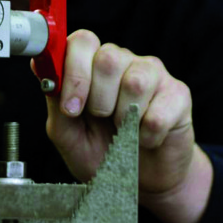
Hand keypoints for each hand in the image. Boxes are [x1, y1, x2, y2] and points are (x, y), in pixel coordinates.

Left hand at [36, 29, 212, 222]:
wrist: (143, 181)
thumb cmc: (103, 153)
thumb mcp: (68, 135)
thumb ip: (54, 105)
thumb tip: (44, 74)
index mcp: (91, 65)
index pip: (82, 41)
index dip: (74, 72)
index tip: (70, 107)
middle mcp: (122, 61)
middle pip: (108, 58)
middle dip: (98, 98)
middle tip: (100, 120)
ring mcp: (152, 74)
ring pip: (135, 82)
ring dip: (123, 118)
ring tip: (123, 131)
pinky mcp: (178, 93)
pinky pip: (157, 112)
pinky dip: (146, 136)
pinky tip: (146, 139)